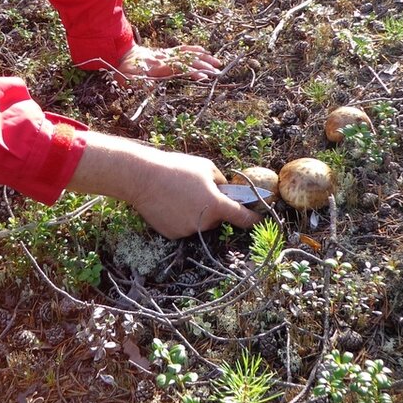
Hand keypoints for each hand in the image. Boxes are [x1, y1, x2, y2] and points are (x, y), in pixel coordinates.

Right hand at [66, 131, 261, 238]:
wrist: (143, 178)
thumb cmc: (177, 168)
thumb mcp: (206, 167)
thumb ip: (221, 182)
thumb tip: (226, 191)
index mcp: (216, 206)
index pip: (242, 218)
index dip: (253, 219)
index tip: (259, 220)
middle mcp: (204, 223)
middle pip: (217, 219)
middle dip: (214, 208)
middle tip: (199, 191)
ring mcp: (187, 231)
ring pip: (199, 223)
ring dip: (196, 213)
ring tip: (179, 195)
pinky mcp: (172, 234)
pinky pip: (184, 226)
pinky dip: (181, 218)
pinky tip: (169, 204)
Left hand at [117, 43, 221, 81]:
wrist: (119, 54)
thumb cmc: (123, 70)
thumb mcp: (128, 79)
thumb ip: (138, 83)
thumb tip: (148, 86)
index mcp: (158, 66)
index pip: (179, 68)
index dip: (191, 71)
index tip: (203, 76)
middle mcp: (164, 58)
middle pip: (188, 60)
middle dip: (204, 66)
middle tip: (217, 71)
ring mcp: (165, 54)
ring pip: (188, 53)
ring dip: (203, 57)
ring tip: (216, 62)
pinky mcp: (165, 52)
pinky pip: (182, 49)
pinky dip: (193, 49)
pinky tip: (203, 51)